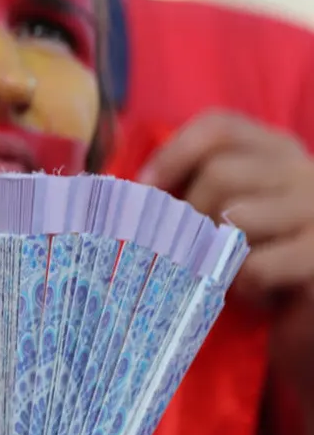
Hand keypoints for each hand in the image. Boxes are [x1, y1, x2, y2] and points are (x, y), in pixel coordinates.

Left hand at [139, 111, 313, 305]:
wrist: (311, 307)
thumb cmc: (265, 254)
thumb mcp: (234, 207)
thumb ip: (199, 185)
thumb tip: (137, 188)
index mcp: (277, 150)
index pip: (220, 127)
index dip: (174, 153)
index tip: (145, 186)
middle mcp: (304, 171)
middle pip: (220, 172)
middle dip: (192, 213)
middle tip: (191, 244)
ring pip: (236, 215)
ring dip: (217, 250)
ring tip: (227, 267)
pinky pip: (257, 265)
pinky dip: (243, 283)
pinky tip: (254, 291)